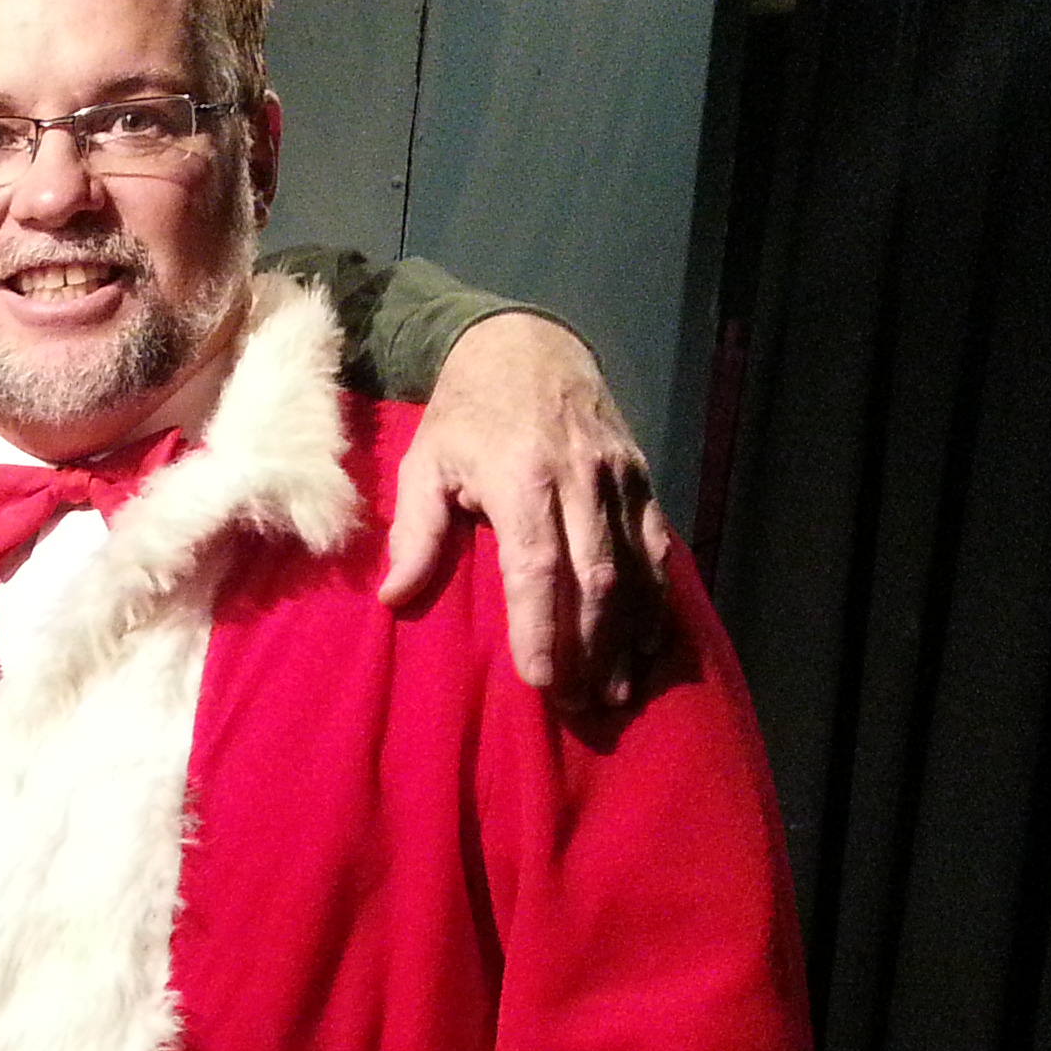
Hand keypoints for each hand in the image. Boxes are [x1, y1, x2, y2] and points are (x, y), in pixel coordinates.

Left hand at [379, 310, 672, 705]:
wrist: (526, 344)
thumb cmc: (465, 412)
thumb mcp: (424, 461)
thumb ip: (415, 531)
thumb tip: (393, 599)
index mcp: (522, 478)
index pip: (537, 567)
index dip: (542, 627)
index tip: (540, 680)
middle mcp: (580, 480)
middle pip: (595, 580)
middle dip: (590, 648)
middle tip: (580, 706)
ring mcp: (619, 479)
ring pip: (635, 570)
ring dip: (628, 636)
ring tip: (616, 693)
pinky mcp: (642, 479)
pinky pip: (657, 548)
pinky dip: (657, 599)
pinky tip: (650, 644)